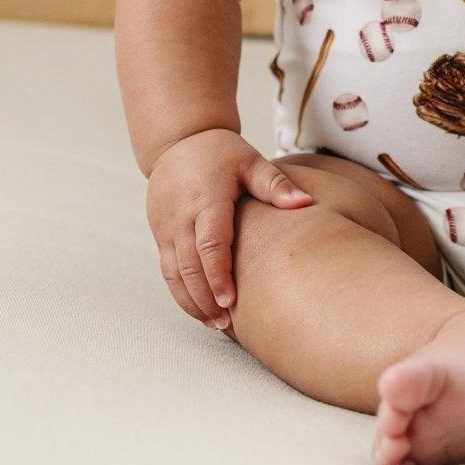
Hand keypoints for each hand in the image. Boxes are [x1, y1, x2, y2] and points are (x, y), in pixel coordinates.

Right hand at [146, 129, 313, 329]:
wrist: (177, 142)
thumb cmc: (220, 152)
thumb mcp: (250, 161)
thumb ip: (275, 184)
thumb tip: (304, 203)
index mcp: (206, 200)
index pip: (209, 244)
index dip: (218, 275)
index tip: (231, 301)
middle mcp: (181, 217)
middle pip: (189, 266)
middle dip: (205, 297)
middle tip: (226, 322)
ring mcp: (166, 227)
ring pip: (174, 273)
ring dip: (191, 300)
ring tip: (215, 323)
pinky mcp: (160, 234)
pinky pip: (167, 270)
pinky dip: (181, 292)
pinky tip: (199, 308)